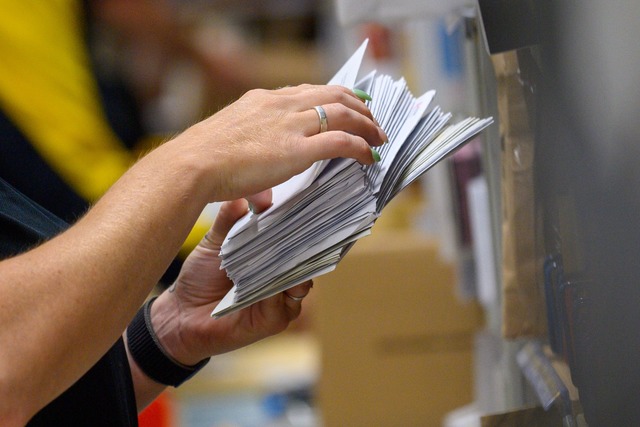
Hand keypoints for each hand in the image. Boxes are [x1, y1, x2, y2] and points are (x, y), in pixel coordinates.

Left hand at [150, 197, 311, 365]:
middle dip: (300, 239)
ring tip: (284, 245)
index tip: (300, 202)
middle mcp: (283, 279)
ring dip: (291, 263)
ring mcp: (282, 300)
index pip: (296, 238)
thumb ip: (231, 218)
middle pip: (303, 257)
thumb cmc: (200, 277)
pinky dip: (277, 286)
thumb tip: (247, 194)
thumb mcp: (215, 242)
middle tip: (298, 219)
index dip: (299, 222)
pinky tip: (269, 274)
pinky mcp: (275, 320)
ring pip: (298, 278)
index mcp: (274, 258)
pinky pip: (283, 300)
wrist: (180, 315)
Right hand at [159, 84, 386, 203]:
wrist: (192, 164)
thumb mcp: (229, 142)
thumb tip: (259, 197)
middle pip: (333, 95)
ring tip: (379, 138)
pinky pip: (341, 142)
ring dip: (366, 125)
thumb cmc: (202, 159)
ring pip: (343, 113)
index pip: (309, 90)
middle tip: (373, 121)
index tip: (348, 105)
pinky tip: (370, 157)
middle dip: (359, 107)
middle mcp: (281, 104)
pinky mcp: (297, 149)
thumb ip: (249, 158)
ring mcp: (291, 125)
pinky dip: (361, 146)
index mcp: (264, 100)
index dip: (333, 97)